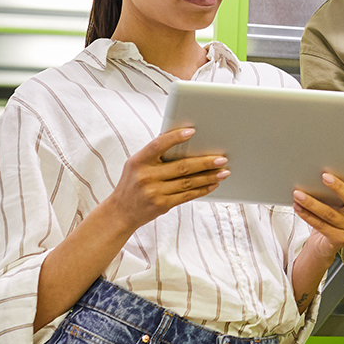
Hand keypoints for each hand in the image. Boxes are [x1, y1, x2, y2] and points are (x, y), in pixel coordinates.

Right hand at [108, 127, 228, 231]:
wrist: (120, 212)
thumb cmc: (132, 182)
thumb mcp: (136, 164)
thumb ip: (155, 154)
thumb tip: (184, 139)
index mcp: (139, 161)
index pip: (158, 145)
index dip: (175, 137)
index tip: (192, 131)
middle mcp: (146, 176)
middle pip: (182, 167)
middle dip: (205, 162)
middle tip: (222, 158)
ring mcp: (154, 192)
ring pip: (188, 182)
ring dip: (209, 176)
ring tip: (223, 171)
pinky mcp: (161, 205)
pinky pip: (186, 195)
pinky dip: (202, 190)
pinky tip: (213, 184)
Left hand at [292, 162, 343, 261]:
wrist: (325, 245)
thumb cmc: (331, 216)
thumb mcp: (338, 203)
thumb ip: (339, 191)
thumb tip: (324, 170)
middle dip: (338, 187)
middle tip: (324, 176)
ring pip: (329, 213)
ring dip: (312, 202)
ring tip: (298, 193)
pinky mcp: (339, 240)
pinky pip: (321, 225)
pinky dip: (307, 215)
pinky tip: (298, 207)